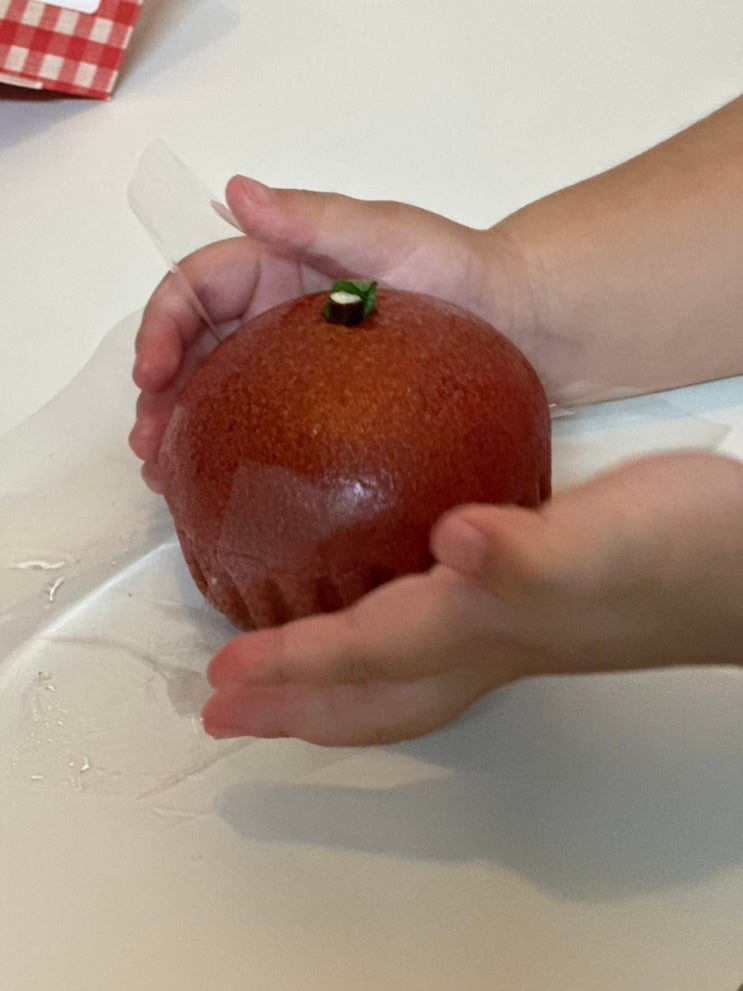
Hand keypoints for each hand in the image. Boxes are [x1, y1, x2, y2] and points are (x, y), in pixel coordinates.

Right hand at [129, 177, 529, 490]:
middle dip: (161, 391)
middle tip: (147, 444)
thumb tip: (236, 192)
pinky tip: (217, 484)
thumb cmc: (458, 271)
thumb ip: (314, 217)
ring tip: (163, 471)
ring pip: (222, 392)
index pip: (198, 286)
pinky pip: (267, 427)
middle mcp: (279, 315)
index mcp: (280, 267)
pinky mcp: (325, 408)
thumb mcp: (386, 234)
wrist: (522, 324)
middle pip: (196, 347)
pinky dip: (235, 451)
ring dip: (185, 426)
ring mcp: (300, 366)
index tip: (150, 374)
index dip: (162, 324)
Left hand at [202, 452, 742, 745]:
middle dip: (290, 710)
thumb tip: (453, 544)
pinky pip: (418, 633)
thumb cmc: (682, 554)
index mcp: (481, 627)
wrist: (738, 559)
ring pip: (390, 677)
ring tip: (272, 683)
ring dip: (324, 687)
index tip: (220, 674)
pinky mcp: (517, 593)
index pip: (361, 655)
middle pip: (367, 698)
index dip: (288, 665)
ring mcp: (500, 626)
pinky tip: (368, 603)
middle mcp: (480, 640)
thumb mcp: (603, 546)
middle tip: (223, 714)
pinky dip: (370, 640)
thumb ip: (525, 556)